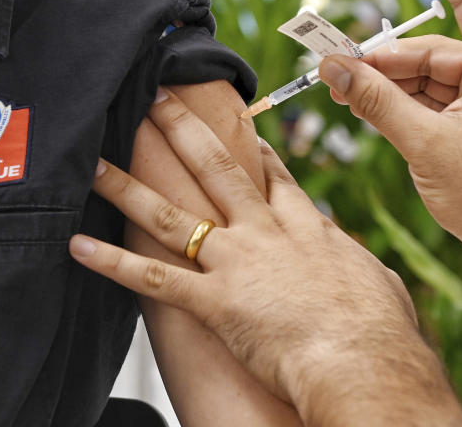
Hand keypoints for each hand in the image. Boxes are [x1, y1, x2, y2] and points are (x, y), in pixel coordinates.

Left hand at [69, 89, 461, 426]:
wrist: (365, 360)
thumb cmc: (381, 332)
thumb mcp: (382, 288)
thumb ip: (366, 273)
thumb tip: (371, 276)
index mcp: (307, 228)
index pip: (274, 178)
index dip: (253, 150)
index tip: (236, 127)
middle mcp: (265, 233)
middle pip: (216, 169)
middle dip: (182, 130)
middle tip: (156, 101)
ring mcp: (236, 262)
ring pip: (171, 214)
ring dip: (127, 186)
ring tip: (96, 161)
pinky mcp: (214, 301)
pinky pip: (154, 280)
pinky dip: (112, 263)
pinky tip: (79, 245)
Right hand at [317, 0, 461, 330]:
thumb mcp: (425, 146)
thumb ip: (376, 102)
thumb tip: (332, 68)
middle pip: (427, 47)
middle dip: (377, 57)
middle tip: (329, 62)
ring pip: (421, 73)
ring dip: (380, 81)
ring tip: (336, 88)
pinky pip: (425, 96)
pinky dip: (394, 99)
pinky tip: (359, 102)